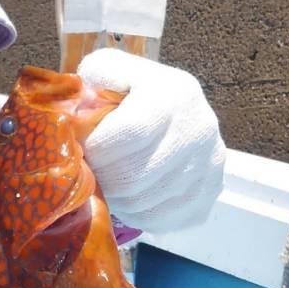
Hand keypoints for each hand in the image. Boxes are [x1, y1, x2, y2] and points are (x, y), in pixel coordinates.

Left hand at [78, 48, 225, 231]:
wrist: (176, 112)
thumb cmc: (132, 92)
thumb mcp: (113, 68)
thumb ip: (96, 73)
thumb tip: (84, 97)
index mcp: (175, 94)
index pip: (130, 133)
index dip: (96, 149)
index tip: (79, 150)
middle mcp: (200, 129)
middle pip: (135, 175)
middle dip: (100, 179)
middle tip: (86, 174)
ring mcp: (209, 166)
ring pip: (145, 202)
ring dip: (114, 199)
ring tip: (103, 184)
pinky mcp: (209, 194)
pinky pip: (162, 219)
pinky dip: (135, 214)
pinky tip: (126, 197)